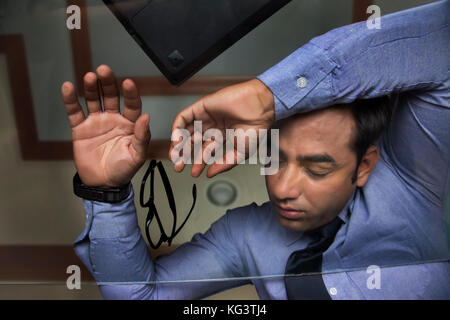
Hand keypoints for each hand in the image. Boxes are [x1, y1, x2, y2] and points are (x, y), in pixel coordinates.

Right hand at [61, 65, 150, 186]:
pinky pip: (75, 112)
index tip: (128, 82)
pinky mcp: (80, 128)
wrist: (103, 184)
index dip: (130, 93)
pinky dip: (71, 100)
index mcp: (130, 124)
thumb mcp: (137, 156)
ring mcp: (97, 122)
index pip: (132, 104)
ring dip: (92, 87)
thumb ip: (142, 137)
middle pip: (111, 96)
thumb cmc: (123, 170)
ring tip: (90, 76)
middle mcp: (114, 119)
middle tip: (104, 70)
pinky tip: (69, 87)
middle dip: (108, 83)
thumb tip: (146, 117)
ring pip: (94, 99)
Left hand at [169, 78, 274, 177]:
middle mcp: (213, 127)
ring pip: (187, 131)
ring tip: (176, 156)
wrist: (260, 107)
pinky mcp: (202, 107)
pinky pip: (184, 117)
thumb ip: (225, 163)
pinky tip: (177, 140)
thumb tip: (211, 173)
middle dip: (185, 155)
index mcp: (223, 137)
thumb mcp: (240, 153)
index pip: (205, 151)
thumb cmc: (256, 126)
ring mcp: (206, 117)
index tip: (194, 173)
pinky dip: (178, 128)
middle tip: (179, 166)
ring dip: (179, 144)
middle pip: (193, 142)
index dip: (198, 163)